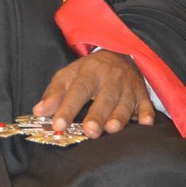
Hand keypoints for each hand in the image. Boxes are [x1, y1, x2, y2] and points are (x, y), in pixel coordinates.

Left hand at [33, 51, 154, 137]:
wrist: (120, 55)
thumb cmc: (89, 72)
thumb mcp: (69, 75)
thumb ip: (54, 93)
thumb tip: (38, 112)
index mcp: (90, 72)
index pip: (77, 90)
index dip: (68, 108)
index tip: (58, 125)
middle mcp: (111, 78)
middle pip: (104, 97)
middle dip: (97, 114)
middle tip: (89, 131)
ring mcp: (129, 86)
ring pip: (125, 102)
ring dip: (120, 116)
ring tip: (111, 128)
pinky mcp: (143, 94)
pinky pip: (147, 104)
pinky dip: (147, 113)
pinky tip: (145, 123)